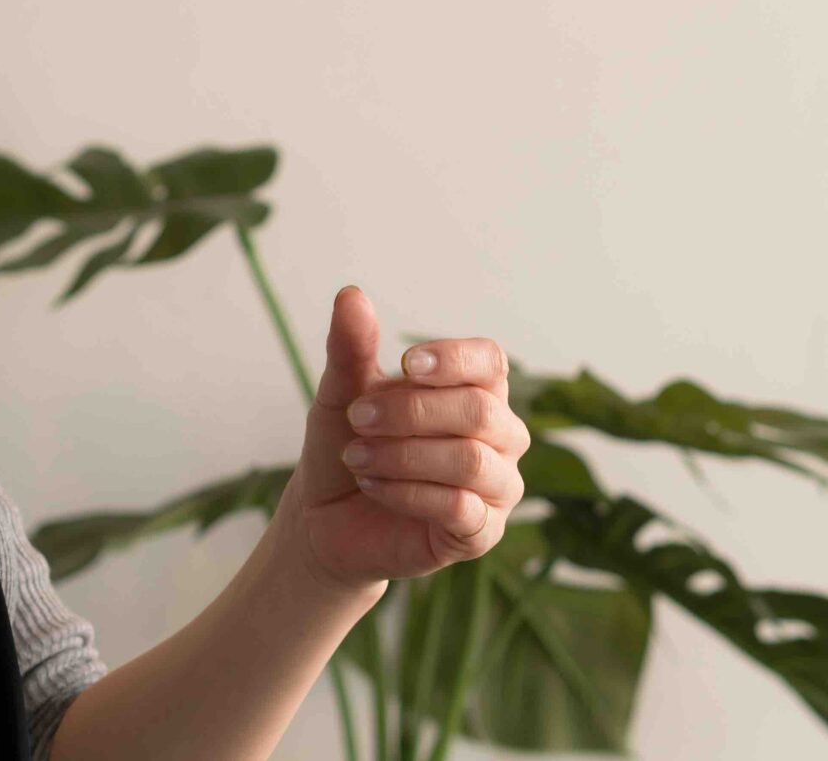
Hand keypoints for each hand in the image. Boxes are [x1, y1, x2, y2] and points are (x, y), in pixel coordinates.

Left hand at [270, 285, 528, 596]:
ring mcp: (497, 486)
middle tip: (356, 416)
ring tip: (357, 455)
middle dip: (410, 411)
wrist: (327, 515)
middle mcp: (500, 435)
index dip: (454, 359)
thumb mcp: (341, 391)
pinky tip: (373, 485)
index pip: (490, 361)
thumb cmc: (348, 441)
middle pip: (478, 410)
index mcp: (477, 389)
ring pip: (470, 460)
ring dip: (404, 455)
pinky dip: (408, 492)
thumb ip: (351, 346)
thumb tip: (350, 294)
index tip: (406, 364)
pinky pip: (459, 507)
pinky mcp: (480, 533)